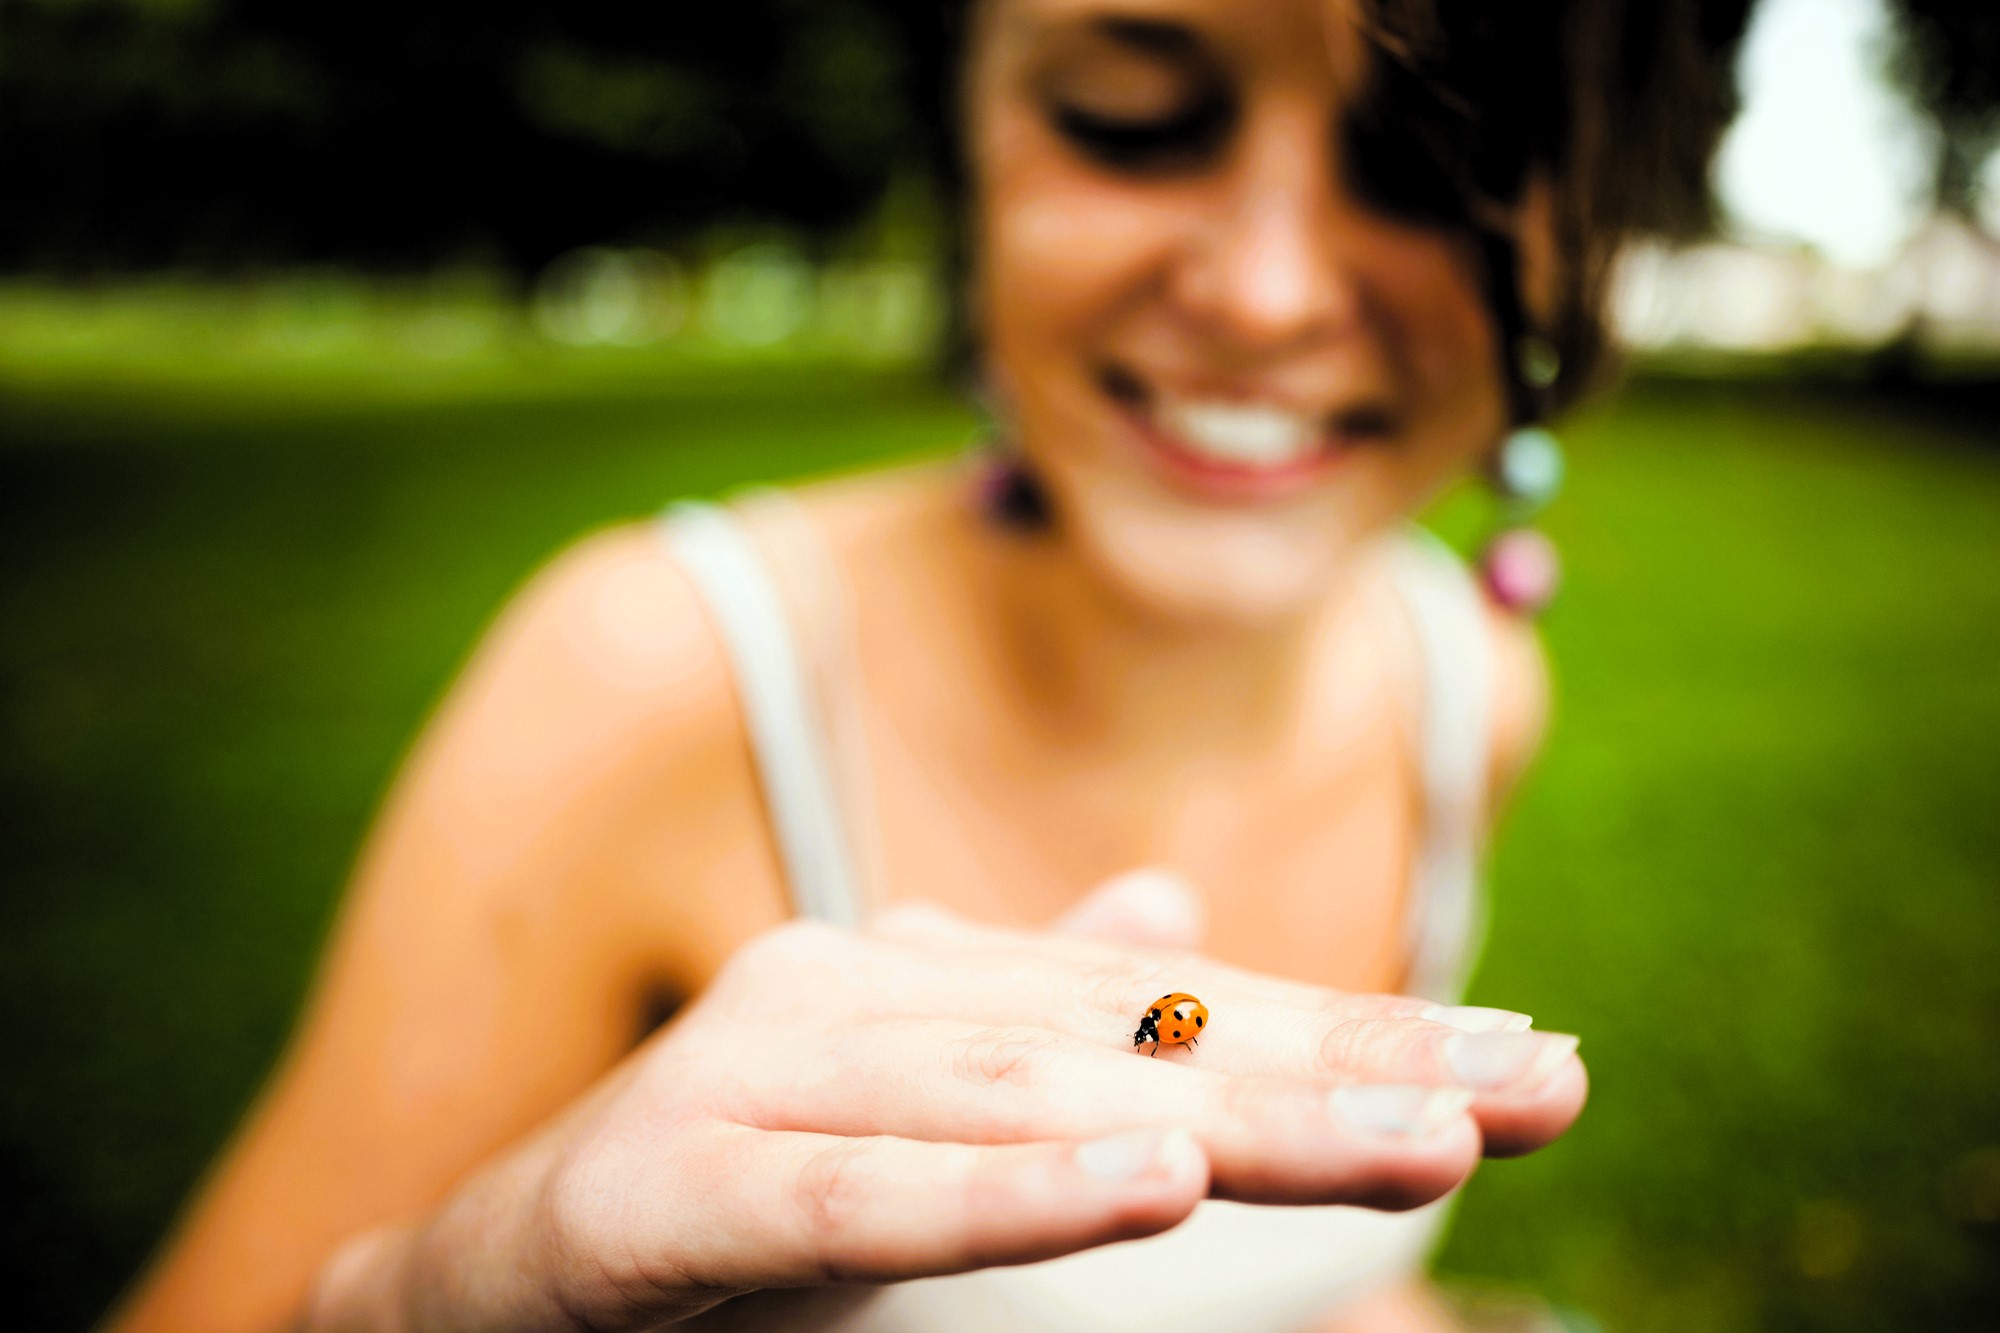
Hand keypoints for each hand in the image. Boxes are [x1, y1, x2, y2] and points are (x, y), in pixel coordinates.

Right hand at [307, 872, 1584, 1331]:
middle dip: (1353, 1065)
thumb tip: (1172, 914)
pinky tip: (1153, 1179)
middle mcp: (868, 997)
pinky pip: (871, 1197)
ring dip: (1232, 1117)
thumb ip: (1034, 1019)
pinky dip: (1014, 1191)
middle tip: (1540, 1082)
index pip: (1182, 1007)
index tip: (1531, 1063)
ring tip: (1418, 1134)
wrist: (491, 1270)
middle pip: (1144, 1038)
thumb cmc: (728, 1187)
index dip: (1357, 1030)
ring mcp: (775, 1076)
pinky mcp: (686, 1184)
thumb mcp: (910, 1113)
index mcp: (933, 985)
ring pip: (1036, 1101)